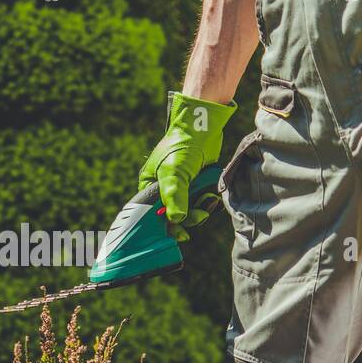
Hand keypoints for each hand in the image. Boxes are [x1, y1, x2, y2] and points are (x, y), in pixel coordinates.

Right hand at [139, 92, 236, 240]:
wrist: (204, 128)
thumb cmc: (182, 147)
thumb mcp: (174, 173)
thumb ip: (174, 197)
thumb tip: (177, 219)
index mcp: (150, 186)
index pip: (154, 214)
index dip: (166, 226)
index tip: (181, 234)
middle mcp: (164, 188)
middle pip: (174, 215)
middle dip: (188, 218)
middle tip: (200, 215)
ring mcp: (182, 186)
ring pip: (189, 210)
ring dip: (200, 210)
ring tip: (208, 201)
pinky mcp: (196, 184)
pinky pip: (200, 201)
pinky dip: (207, 202)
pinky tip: (211, 197)